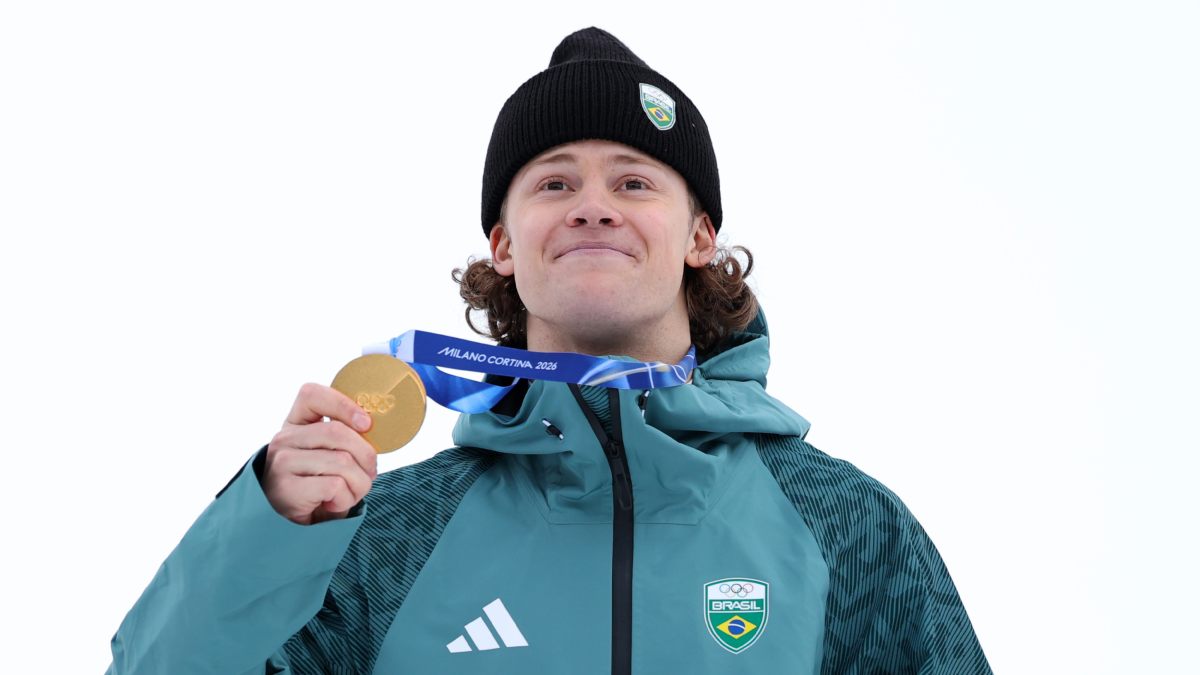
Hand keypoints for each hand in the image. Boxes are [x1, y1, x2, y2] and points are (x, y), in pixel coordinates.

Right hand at [263, 383, 377, 524]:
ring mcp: (283, 463)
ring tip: (351, 493)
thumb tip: (375, 429)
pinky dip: (346, 498)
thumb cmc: (315, 485)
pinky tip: (335, 504)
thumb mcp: (327, 455)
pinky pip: (335, 486)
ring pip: (342, 461)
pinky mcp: (287, 489)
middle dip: (366, 455)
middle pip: (338, 432)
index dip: (343, 405)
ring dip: (359, 483)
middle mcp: (284, 439)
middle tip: (370, 472)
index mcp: (295, 423)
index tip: (367, 424)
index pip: (312, 395)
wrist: (286, 524)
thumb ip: (343, 438)